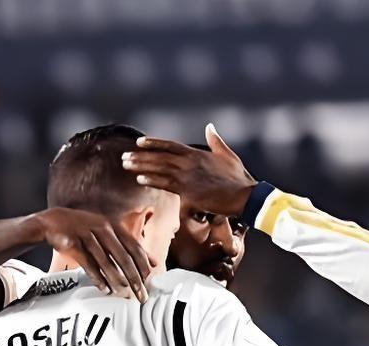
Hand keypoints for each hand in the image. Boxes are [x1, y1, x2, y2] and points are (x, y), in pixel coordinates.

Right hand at [33, 207, 152, 300]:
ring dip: (117, 280)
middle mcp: (103, 229)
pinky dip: (97, 278)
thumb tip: (152, 261)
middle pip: (123, 257)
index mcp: (114, 225)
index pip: (134, 247)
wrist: (54, 221)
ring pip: (106, 262)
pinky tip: (104, 289)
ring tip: (124, 293)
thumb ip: (128, 245)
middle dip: (134, 278)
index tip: (149, 280)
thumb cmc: (85, 229)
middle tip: (141, 294)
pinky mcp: (74, 245)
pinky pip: (89, 264)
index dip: (143, 264)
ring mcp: (88, 236)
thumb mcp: (108, 231)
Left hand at [120, 124, 256, 218]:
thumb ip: (215, 141)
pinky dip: (151, 180)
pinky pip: (165, 184)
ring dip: (140, 167)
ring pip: (158, 169)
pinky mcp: (188, 190)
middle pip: (159, 156)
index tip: (139, 142)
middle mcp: (189, 162)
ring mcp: (187, 176)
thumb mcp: (227, 155)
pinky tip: (139, 179)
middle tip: (124, 156)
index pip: (170, 145)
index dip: (153, 143)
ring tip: (126, 165)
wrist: (244, 195)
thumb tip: (210, 127)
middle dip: (140, 156)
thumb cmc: (237, 178)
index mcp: (196, 153)